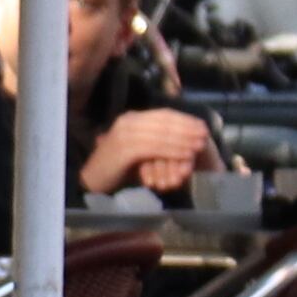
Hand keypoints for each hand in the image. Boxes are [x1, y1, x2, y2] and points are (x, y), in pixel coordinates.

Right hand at [80, 108, 215, 197]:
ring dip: (183, 139)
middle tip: (205, 134)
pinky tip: (186, 154)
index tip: (202, 126)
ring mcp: (124, 134)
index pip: (162, 114)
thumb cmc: (115, 168)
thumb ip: (152, 140)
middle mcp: (126, 122)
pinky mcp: (124, 148)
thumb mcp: (135, 150)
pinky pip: (154, 147)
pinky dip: (172, 150)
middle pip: (164, 121)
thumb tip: (180, 135)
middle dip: (187, 128)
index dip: (184, 119)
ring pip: (161, 134)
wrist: (91, 182)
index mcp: (130, 119)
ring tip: (200, 145)